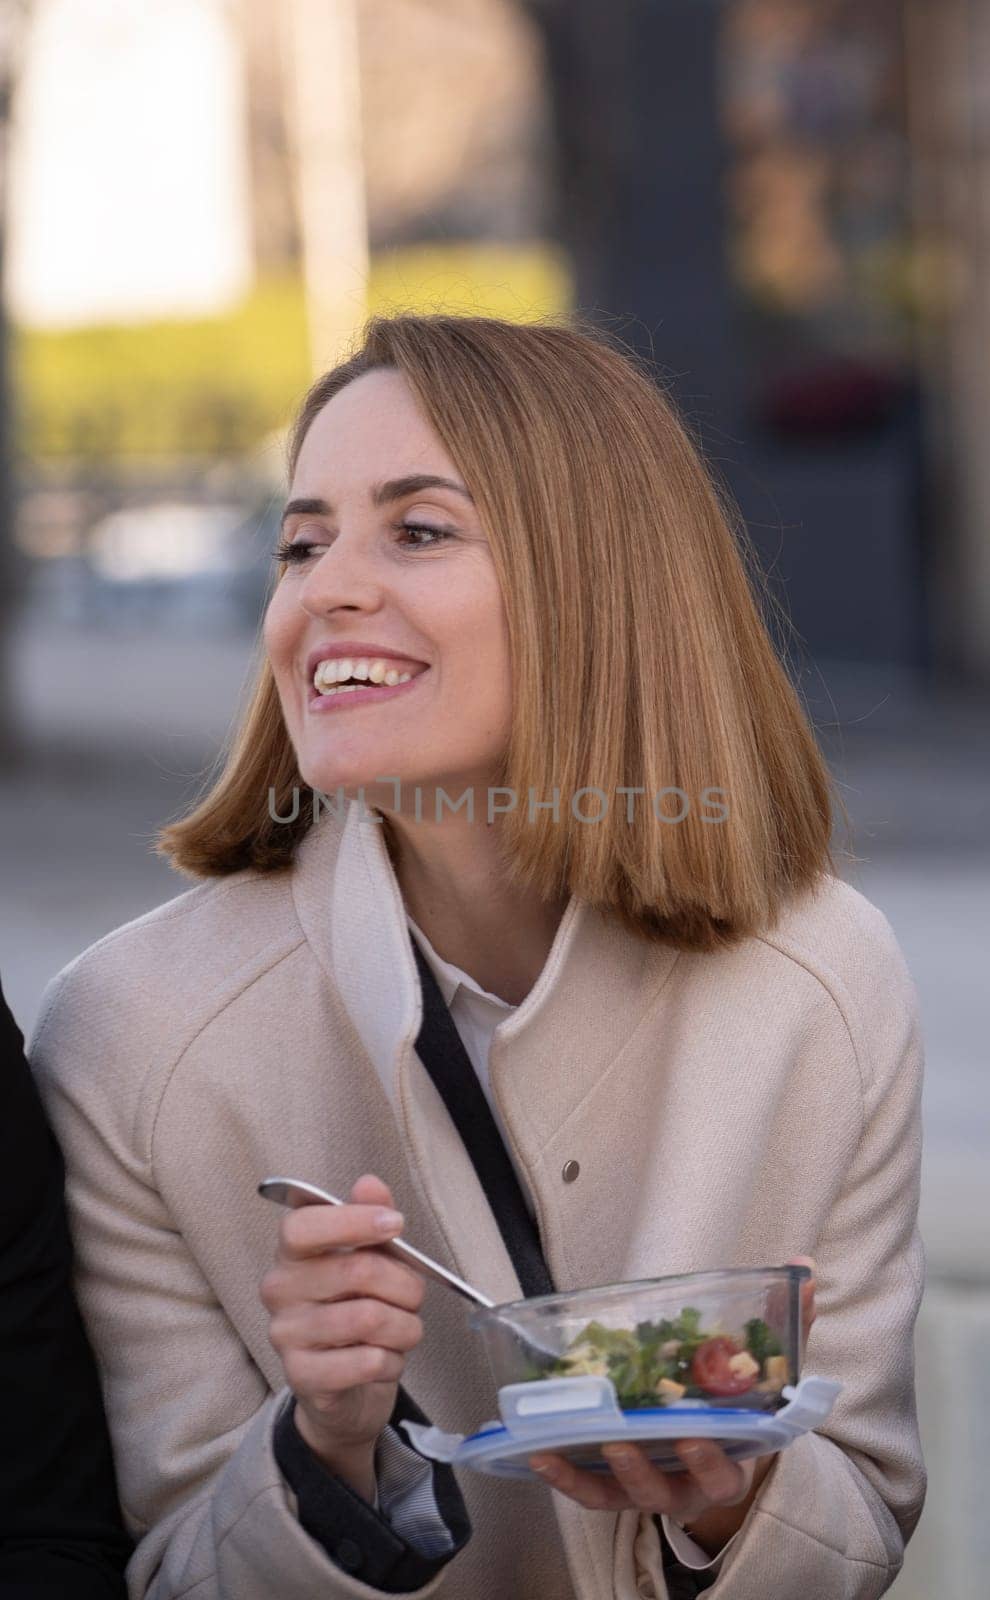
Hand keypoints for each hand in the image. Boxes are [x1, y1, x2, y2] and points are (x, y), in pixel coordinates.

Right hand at [260, 1173, 425, 1474]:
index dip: (355, 1220)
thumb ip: (370, 1217)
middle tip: (415, 1297)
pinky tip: (387, 1360)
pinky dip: (392, 1361)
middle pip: (356, 1270)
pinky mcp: (302, 1377)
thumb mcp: (371, 1257)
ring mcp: (286, 1335)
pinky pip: (366, 1362)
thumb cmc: (358, 1308)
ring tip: (405, 1331)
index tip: (396, 1224)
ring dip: (405, 1327)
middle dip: (405, 1284)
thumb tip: (369, 1184)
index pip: (303, 1226)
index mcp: (292, 1253)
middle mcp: (279, 1290)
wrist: (345, 1387)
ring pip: (369, 1318)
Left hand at [528, 1256, 816, 1537]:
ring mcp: (648, 1489)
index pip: (726, 1475)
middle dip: (645, 1470)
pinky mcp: (613, 1487)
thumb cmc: (738, 1404)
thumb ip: (788, 1325)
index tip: (696, 1435)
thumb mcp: (766, 1370)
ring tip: (585, 1436)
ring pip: (622, 1495)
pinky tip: (540, 1452)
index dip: (712, 1462)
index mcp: (729, 1463)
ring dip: (601, 1469)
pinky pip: (587, 1491)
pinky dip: (564, 1477)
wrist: (716, 1447)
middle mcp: (687, 1486)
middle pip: (668, 1493)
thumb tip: (804, 1269)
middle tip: (625, 1440)